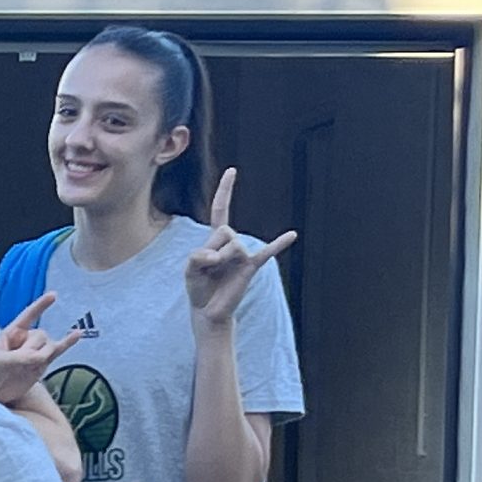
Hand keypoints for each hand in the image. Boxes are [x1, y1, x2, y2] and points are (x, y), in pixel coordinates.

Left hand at [0, 292, 78, 406]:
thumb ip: (22, 358)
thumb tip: (44, 357)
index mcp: (11, 333)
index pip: (28, 316)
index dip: (41, 306)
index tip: (54, 295)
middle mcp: (25, 339)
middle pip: (41, 335)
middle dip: (33, 348)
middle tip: (18, 363)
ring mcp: (35, 351)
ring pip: (49, 345)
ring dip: (43, 354)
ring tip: (28, 366)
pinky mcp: (42, 364)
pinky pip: (57, 352)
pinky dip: (67, 344)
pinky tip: (77, 334)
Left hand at [185, 167, 295, 335]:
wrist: (208, 310)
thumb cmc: (198, 287)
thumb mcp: (188, 269)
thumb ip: (197, 256)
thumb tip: (218, 256)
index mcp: (215, 238)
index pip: (221, 209)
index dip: (225, 191)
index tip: (232, 171)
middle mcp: (232, 242)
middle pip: (225, 231)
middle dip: (211, 250)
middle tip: (207, 268)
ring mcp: (243, 254)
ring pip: (234, 245)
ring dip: (219, 260)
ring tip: (216, 274)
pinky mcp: (251, 267)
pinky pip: (267, 253)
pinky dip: (279, 244)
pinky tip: (293, 235)